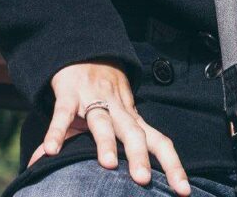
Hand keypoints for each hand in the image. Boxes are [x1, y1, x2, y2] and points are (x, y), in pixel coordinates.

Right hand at [29, 59, 190, 194]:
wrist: (86, 52)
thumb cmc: (102, 94)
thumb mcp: (108, 121)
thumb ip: (103, 151)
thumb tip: (89, 180)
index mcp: (133, 120)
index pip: (159, 142)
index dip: (173, 165)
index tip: (184, 191)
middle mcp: (118, 111)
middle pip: (133, 133)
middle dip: (139, 155)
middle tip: (144, 180)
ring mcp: (94, 101)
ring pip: (103, 122)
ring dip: (106, 141)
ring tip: (109, 164)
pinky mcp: (69, 95)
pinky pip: (63, 114)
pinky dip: (57, 131)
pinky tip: (52, 151)